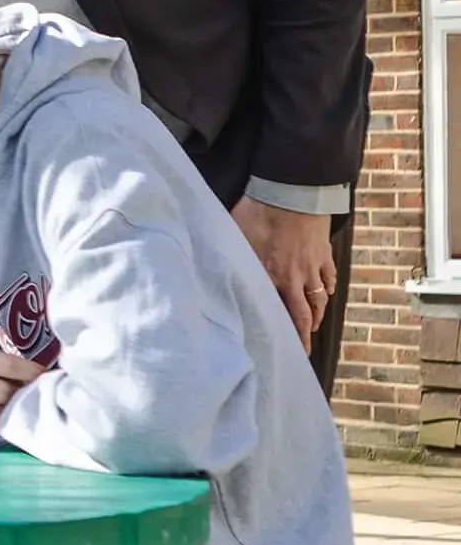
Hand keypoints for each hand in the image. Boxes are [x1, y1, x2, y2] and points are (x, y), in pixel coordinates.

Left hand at [231, 197, 334, 350]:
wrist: (292, 193)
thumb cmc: (258, 213)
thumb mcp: (236, 238)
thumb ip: (231, 258)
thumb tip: (213, 269)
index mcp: (271, 277)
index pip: (278, 313)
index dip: (280, 332)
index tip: (279, 348)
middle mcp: (295, 278)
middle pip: (303, 314)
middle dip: (303, 335)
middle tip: (304, 351)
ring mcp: (313, 266)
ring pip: (319, 299)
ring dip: (316, 314)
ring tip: (313, 325)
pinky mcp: (324, 253)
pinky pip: (329, 277)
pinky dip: (328, 287)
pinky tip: (325, 292)